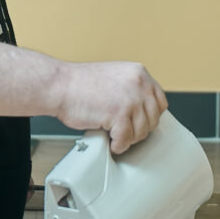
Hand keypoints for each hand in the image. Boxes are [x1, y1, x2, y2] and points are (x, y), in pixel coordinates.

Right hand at [54, 61, 168, 153]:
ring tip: (114, 135)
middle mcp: (138, 84)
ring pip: (141, 132)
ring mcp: (130, 98)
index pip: (160, 101)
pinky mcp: (119, 114)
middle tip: (123, 131)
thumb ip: (131, 89)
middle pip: (153, 118)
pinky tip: (110, 141)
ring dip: (127, 138)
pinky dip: (118, 145)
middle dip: (139, 129)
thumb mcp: (115, 77)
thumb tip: (142, 110)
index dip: (150, 115)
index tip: (140, 122)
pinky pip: (126, 140)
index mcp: (138, 73)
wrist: (59, 85)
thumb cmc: (79, 84)